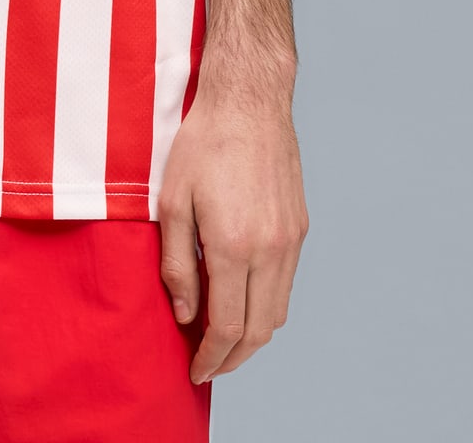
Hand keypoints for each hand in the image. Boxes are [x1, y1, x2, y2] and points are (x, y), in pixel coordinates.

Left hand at [157, 83, 308, 383]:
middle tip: (208, 365)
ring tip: (223, 338)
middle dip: (232, 359)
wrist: (249, 101)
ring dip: (252, 336)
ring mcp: (290, 240)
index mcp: (233, 246)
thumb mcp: (172, 201)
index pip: (227, 328)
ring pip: (277, 313)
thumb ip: (176, 264)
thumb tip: (186, 314)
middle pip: (257, 332)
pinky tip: (243, 299)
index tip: (196, 372)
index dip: (211, 359)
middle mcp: (270, 250)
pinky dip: (267, 306)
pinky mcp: (300, 227)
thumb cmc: (202, 144)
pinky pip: (286, 284)